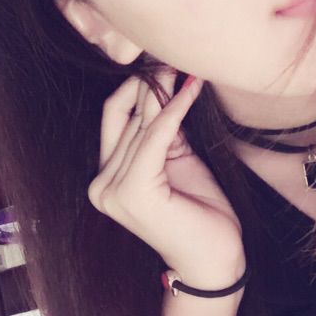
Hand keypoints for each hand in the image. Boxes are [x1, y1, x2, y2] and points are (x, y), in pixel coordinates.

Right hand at [87, 68, 244, 287]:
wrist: (215, 259)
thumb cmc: (199, 210)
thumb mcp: (176, 160)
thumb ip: (162, 130)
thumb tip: (164, 84)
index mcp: (106, 177)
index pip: (114, 116)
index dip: (137, 86)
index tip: (162, 62)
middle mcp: (100, 185)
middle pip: (125, 116)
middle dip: (152, 84)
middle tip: (176, 56)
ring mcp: (111, 192)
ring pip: (141, 124)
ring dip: (166, 92)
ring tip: (188, 67)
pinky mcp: (132, 193)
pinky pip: (157, 137)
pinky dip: (176, 109)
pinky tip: (193, 88)